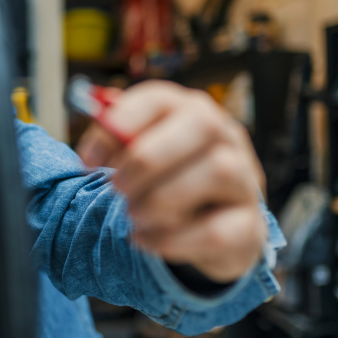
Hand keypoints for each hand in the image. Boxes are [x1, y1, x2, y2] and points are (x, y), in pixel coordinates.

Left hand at [77, 81, 266, 282]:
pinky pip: (217, 230)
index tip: (88, 160)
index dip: (120, 124)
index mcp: (192, 113)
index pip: (161, 98)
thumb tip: (89, 154)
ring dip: (162, 198)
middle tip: (117, 188)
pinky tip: (144, 239)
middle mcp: (226, 139)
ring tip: (134, 215)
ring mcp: (244, 181)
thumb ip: (118, 146)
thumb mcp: (144, 159)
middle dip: (148, 158)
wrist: (217, 232)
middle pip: (202, 124)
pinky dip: (171, 239)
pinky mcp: (248, 226)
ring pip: (218, 171)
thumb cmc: (171, 184)